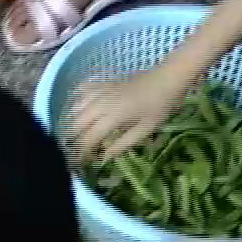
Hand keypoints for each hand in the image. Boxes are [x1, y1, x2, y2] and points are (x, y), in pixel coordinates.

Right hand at [71, 53, 204, 157]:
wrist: (167, 77)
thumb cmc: (161, 105)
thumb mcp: (145, 129)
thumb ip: (122, 144)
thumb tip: (104, 158)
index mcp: (112, 117)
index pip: (89, 138)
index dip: (82, 152)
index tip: (81, 163)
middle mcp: (101, 103)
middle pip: (78, 124)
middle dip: (74, 140)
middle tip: (78, 152)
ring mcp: (100, 91)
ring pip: (76, 108)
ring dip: (74, 123)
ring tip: (76, 135)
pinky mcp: (103, 83)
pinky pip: (82, 92)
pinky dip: (77, 101)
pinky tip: (79, 108)